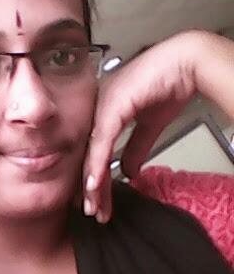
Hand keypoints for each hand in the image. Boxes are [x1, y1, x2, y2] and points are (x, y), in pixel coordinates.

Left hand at [82, 30, 201, 222]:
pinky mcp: (111, 107)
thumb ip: (135, 148)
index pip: (94, 152)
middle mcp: (96, 109)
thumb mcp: (149, 126)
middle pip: (88, 155)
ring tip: (92, 206)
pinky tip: (94, 184)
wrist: (186, 62)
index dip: (95, 178)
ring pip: (91, 152)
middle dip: (90, 187)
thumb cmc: (168, 84)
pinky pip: (101, 142)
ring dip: (92, 182)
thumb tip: (127, 171)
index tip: (95, 201)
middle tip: (90, 211)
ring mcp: (101, 106)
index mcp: (103, 111)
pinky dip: (97, 165)